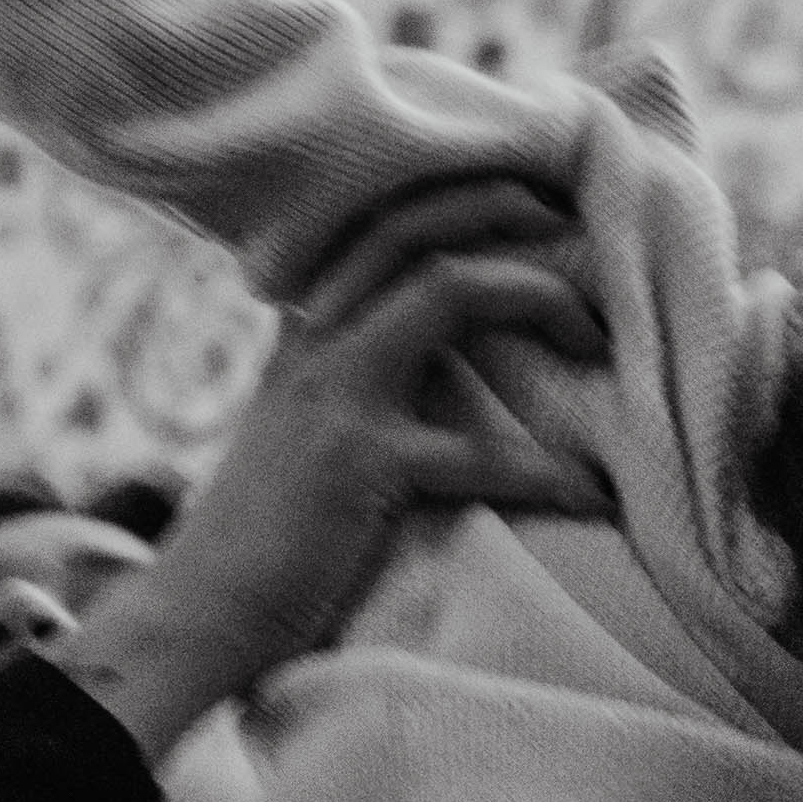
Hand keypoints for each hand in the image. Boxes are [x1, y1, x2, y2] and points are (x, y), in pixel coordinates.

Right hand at [59, 182, 609, 732]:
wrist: (205, 605)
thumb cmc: (266, 525)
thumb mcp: (293, 421)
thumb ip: (342, 368)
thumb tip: (429, 349)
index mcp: (305, 325)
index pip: (379, 221)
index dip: (458, 196)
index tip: (530, 203)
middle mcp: (315, 337)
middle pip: (414, 228)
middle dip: (504, 210)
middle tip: (576, 226)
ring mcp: (335, 392)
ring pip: (445, 290)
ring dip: (538, 297)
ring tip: (597, 335)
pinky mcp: (360, 461)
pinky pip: (477, 451)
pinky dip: (547, 470)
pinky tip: (593, 495)